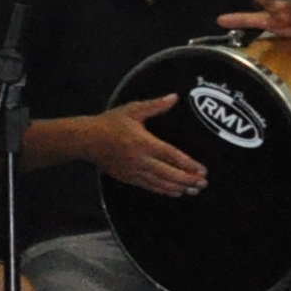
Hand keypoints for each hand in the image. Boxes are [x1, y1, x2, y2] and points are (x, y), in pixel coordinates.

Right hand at [78, 91, 207, 194]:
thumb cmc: (110, 122)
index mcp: (143, 142)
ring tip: (194, 190)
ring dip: (179, 188)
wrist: (86, 140)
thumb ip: (155, 105)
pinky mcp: (128, 178)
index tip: (203, 170)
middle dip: (187, 180)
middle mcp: (140, 159)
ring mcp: (133, 171)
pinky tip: (176, 193)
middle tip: (203, 183)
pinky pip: (149, 187)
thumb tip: (175, 97)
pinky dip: (164, 191)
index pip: (171, 155)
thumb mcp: (132, 110)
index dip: (188, 164)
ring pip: (160, 183)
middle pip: (168, 173)